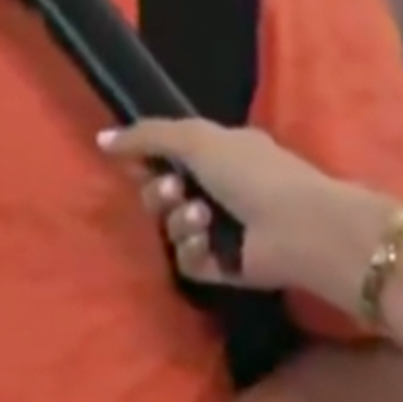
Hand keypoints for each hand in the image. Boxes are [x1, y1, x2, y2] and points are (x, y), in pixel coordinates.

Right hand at [99, 120, 396, 307]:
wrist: (299, 226)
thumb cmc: (255, 174)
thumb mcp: (199, 140)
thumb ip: (150, 135)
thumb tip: (102, 138)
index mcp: (224, 153)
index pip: (170, 156)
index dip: (147, 161)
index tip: (132, 162)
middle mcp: (224, 189)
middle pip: (163, 194)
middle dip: (157, 193)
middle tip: (172, 192)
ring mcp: (224, 229)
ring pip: (172, 228)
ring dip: (178, 222)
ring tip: (201, 218)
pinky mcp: (224, 266)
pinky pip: (186, 260)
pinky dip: (191, 250)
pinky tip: (206, 243)